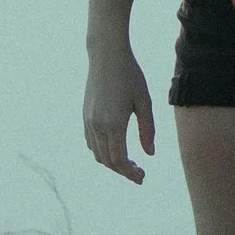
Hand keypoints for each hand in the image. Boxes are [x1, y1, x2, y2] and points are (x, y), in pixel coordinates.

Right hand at [83, 48, 157, 183]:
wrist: (106, 55)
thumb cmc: (130, 75)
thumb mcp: (144, 101)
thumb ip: (148, 129)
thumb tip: (149, 154)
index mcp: (113, 124)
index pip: (120, 160)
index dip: (131, 173)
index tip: (142, 178)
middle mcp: (97, 126)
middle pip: (108, 161)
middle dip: (123, 171)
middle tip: (140, 173)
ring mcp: (88, 122)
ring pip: (98, 154)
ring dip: (112, 163)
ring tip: (130, 163)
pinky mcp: (85, 116)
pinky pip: (91, 143)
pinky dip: (102, 152)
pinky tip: (116, 148)